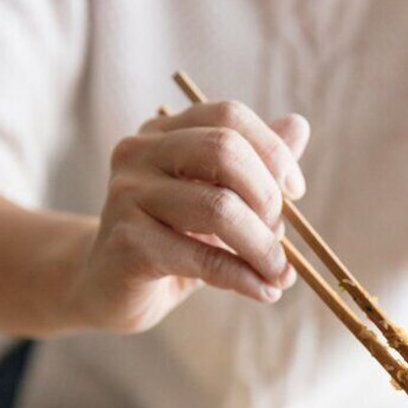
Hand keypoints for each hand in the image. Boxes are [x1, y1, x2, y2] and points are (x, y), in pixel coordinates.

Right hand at [69, 102, 310, 332]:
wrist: (108, 287)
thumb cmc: (172, 239)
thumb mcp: (218, 199)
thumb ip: (256, 165)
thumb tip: (299, 125)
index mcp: (164, 133)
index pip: (229, 117)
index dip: (273, 151)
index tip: (296, 192)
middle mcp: (140, 153)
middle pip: (225, 151)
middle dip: (268, 197)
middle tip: (282, 236)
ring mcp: (128, 195)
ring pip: (219, 207)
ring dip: (263, 247)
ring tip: (280, 274)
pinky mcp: (128, 242)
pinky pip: (202, 257)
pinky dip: (244, 277)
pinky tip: (264, 291)